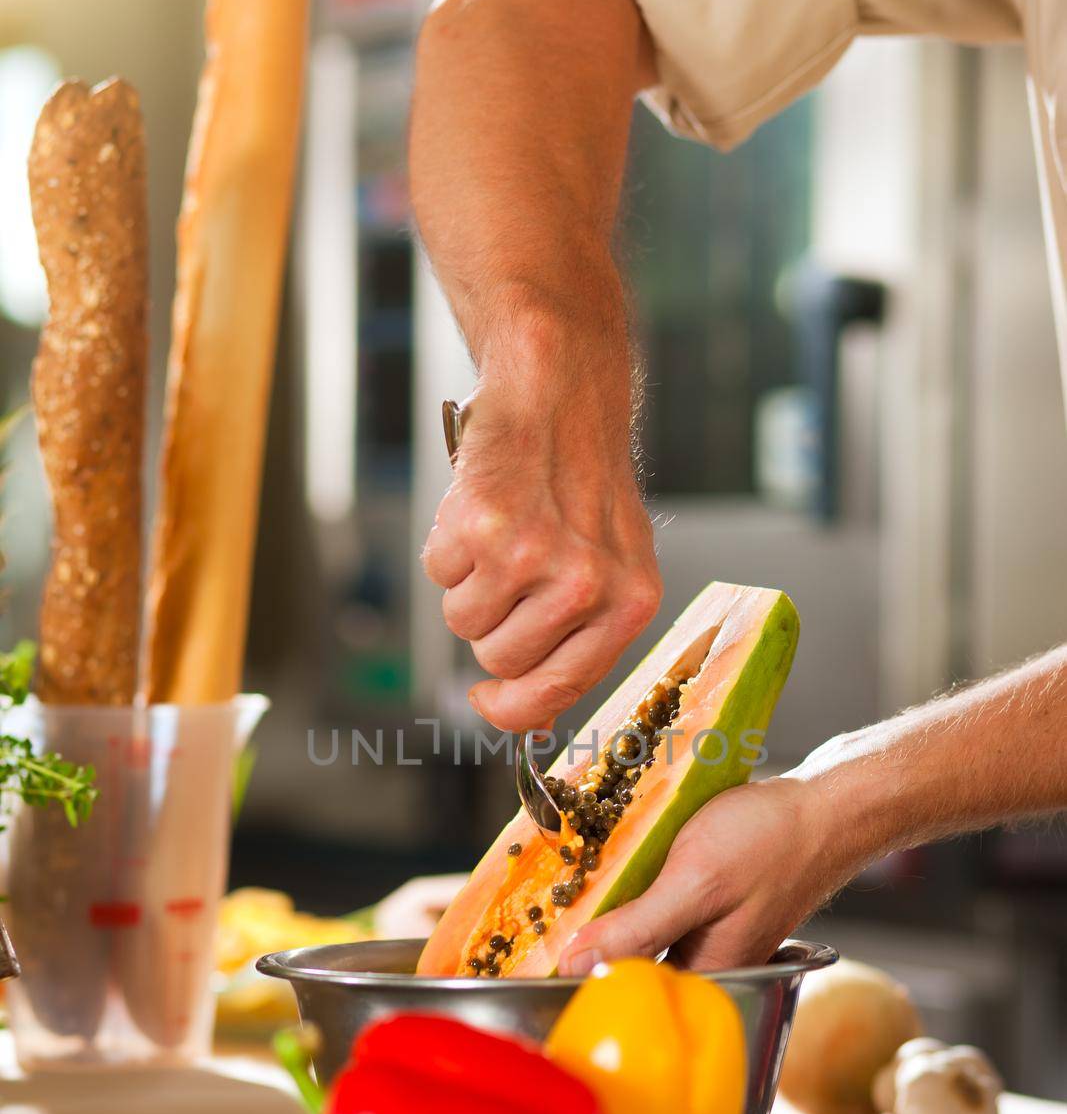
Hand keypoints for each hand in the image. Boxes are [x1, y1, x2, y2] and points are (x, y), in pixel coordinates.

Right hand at [422, 364, 661, 732]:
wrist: (561, 394)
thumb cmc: (585, 483)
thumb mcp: (612, 568)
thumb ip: (580, 643)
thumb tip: (532, 720)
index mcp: (629, 604)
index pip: (556, 692)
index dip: (511, 706)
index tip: (487, 697)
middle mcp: (586, 586)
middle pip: (498, 661)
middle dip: (490, 626)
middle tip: (510, 572)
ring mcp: (534, 557)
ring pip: (462, 622)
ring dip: (467, 586)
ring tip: (499, 536)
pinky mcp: (484, 526)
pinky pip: (439, 573)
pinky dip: (447, 546)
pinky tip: (480, 509)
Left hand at [558, 775, 858, 973]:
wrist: (828, 807)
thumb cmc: (772, 841)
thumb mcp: (696, 882)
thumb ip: (637, 928)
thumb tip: (574, 963)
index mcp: (704, 977)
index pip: (621, 994)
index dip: (572, 974)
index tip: (527, 952)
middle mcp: (704, 967)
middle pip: (624, 968)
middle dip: (582, 943)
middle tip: (540, 912)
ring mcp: (706, 939)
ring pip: (636, 939)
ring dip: (604, 915)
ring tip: (567, 889)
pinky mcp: (706, 911)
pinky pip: (653, 913)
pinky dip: (629, 894)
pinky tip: (611, 869)